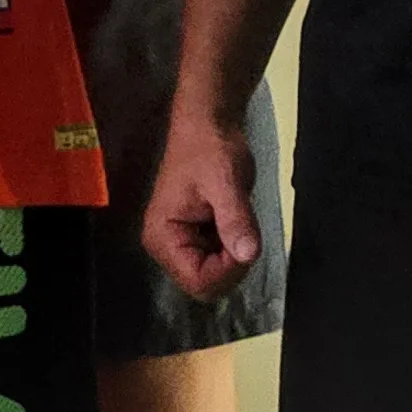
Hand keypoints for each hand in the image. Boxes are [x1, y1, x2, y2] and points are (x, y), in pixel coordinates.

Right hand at [143, 111, 261, 301]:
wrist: (208, 126)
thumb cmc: (211, 149)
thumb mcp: (226, 182)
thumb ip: (235, 219)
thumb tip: (248, 255)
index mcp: (162, 236)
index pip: (198, 281)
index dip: (228, 270)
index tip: (244, 241)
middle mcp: (164, 246)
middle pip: (205, 286)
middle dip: (231, 267)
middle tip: (244, 232)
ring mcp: (178, 244)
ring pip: (214, 277)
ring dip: (234, 258)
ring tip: (237, 222)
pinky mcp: (192, 239)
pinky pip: (217, 263)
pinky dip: (233, 251)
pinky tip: (234, 223)